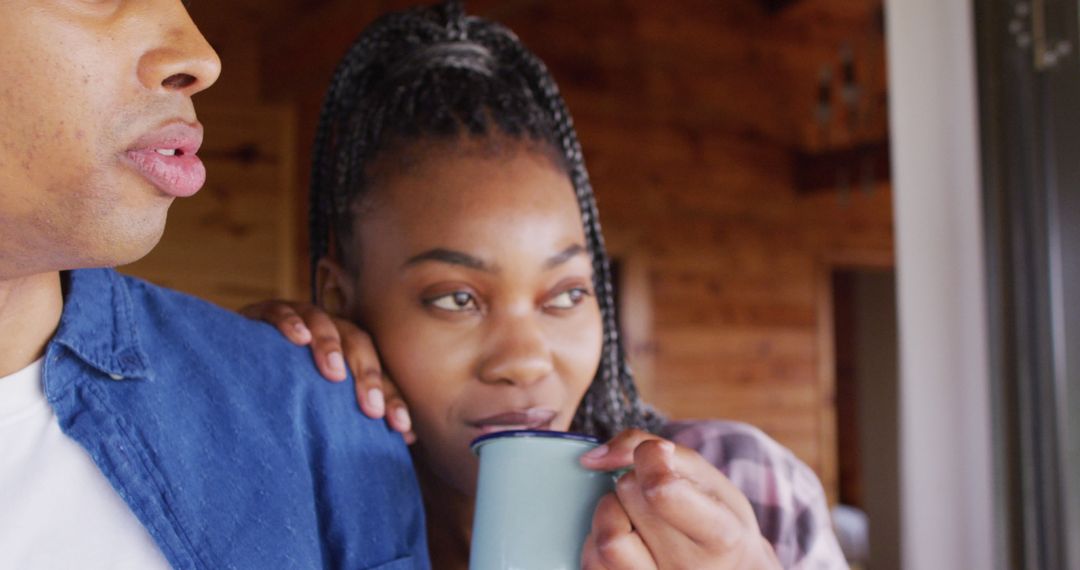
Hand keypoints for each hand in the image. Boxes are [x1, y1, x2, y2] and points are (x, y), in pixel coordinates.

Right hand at [239, 300, 415, 442]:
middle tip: (371, 408)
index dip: (392, 397)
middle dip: (368, 376)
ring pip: (323, 322)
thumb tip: (408, 439)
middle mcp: (330, 330)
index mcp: (349, 349)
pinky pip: (280, 312)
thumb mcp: (324, 400)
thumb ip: (355, 414)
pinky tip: (297, 339)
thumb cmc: (292, 385)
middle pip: (358, 343)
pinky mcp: (266, 312)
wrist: (241, 355)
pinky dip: (290, 323)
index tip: (401, 428)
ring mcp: (300, 317)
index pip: (378, 370)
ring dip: (330, 346)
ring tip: (334, 374)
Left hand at [579, 429, 780, 568]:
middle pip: (629, 495)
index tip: (659, 453)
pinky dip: (599, 539)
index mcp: (719, 536)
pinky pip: (593, 561)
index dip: (649, 458)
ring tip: (635, 515)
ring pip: (607, 536)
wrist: (729, 568)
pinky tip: (625, 537)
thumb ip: (646, 446)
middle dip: (635, 479)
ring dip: (612, 510)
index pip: (660, 490)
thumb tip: (591, 459)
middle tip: (656, 492)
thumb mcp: (700, 471)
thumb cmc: (714, 515)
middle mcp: (688, 569)